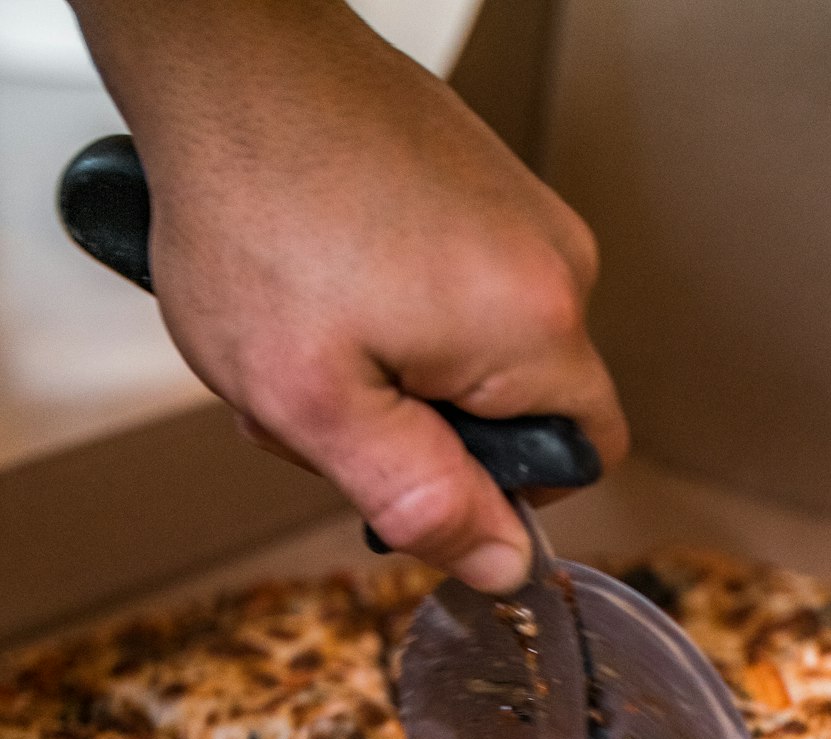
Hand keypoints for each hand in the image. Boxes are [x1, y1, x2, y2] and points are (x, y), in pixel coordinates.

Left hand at [71, 0, 627, 589]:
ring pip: (475, 350)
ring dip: (389, 370)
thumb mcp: (318, 402)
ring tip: (307, 331)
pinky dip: (386, 307)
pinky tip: (317, 281)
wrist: (223, 59)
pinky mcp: (479, 179)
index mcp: (534, 326)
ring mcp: (519, 209)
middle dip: (419, 429)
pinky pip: (455, 285)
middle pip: (517, 407)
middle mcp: (553, 260)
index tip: (421, 475)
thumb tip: (502, 563)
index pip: (584, 459)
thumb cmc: (254, 209)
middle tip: (323, 399)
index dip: (503, 492)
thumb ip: (421, 498)